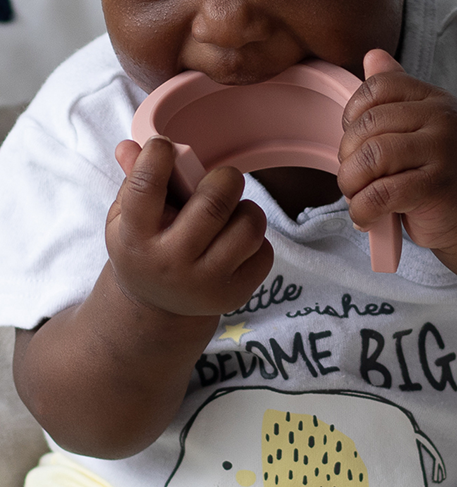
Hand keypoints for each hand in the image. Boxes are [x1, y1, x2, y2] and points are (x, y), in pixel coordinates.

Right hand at [106, 138, 273, 317]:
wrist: (159, 306)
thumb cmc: (146, 247)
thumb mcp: (127, 217)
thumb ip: (132, 180)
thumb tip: (131, 146)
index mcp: (136, 238)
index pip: (145, 188)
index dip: (158, 157)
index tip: (166, 147)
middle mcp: (171, 263)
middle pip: (213, 207)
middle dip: (225, 180)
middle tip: (225, 177)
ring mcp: (206, 282)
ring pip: (247, 229)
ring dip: (247, 209)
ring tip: (234, 210)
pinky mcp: (235, 294)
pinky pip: (263, 253)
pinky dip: (256, 238)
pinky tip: (237, 239)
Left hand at [337, 49, 456, 252]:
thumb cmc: (438, 177)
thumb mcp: (419, 132)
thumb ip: (397, 97)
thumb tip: (372, 56)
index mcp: (435, 100)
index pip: (379, 88)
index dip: (353, 116)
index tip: (354, 144)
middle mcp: (443, 119)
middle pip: (370, 125)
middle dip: (348, 157)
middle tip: (351, 180)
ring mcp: (443, 152)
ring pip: (373, 157)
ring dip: (351, 183)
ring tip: (355, 198)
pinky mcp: (437, 188)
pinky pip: (383, 194)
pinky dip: (363, 209)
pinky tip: (364, 218)